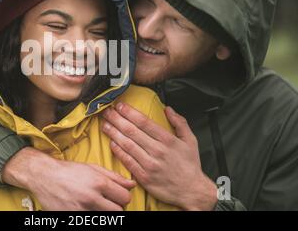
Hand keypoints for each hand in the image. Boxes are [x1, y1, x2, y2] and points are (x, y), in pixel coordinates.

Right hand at [1, 147, 135, 209]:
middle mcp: (91, 197)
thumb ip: (114, 176)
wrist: (44, 176)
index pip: (125, 198)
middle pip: (118, 212)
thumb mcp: (92, 168)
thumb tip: (132, 184)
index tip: (117, 196)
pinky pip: (89, 220)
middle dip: (116, 207)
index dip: (123, 197)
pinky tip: (84, 208)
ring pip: (105, 218)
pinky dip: (90, 216)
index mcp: (99, 183)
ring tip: (96, 205)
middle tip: (108, 202)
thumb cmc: (69, 171)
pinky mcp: (72, 217)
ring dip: (103, 213)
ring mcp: (81, 210)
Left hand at [101, 103, 217, 210]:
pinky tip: (111, 143)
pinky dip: (118, 151)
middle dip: (117, 119)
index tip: (120, 106)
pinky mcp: (144, 177)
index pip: (144, 122)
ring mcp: (149, 164)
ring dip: (113, 133)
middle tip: (107, 112)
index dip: (129, 112)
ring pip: (127, 145)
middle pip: (132, 131)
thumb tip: (168, 109)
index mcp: (168, 140)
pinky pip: (127, 161)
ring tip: (105, 124)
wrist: (192, 191)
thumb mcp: (191, 140)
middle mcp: (157, 151)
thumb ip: (180, 122)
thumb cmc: (190, 165)